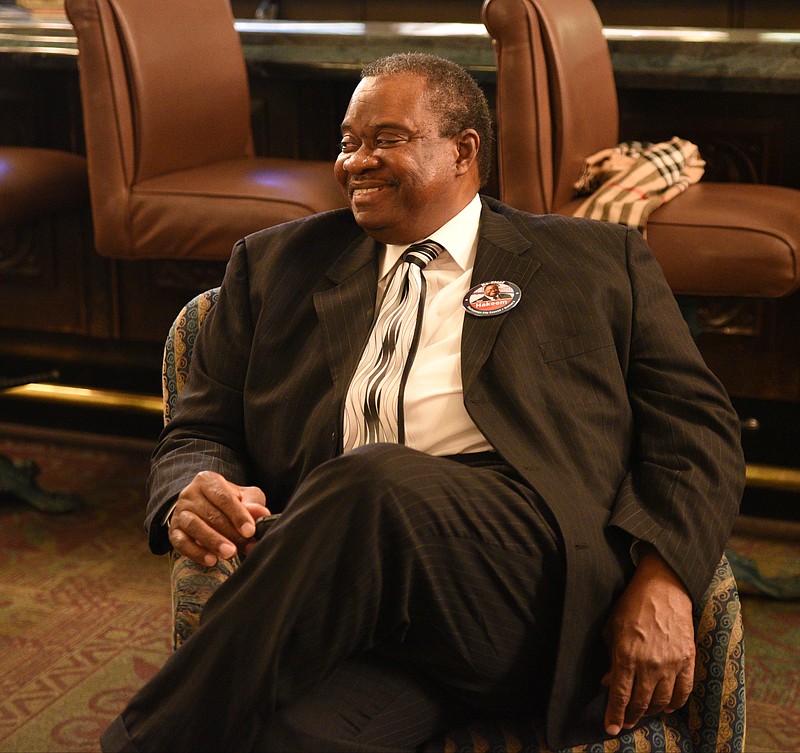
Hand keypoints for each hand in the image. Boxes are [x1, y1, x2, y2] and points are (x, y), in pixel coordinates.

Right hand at [168, 470, 268, 566]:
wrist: (205, 507)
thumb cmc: (229, 501)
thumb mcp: (245, 496)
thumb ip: (254, 503)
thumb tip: (262, 514)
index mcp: (207, 481)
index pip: (223, 497)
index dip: (238, 515)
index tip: (250, 531)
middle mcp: (189, 494)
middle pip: (211, 514)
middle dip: (231, 533)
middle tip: (247, 546)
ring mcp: (179, 512)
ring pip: (194, 526)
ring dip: (213, 542)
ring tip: (230, 554)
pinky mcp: (173, 531)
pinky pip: (181, 543)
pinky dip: (196, 553)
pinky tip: (212, 561)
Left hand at [602, 544, 694, 735]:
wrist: (662, 588)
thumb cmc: (631, 605)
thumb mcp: (612, 629)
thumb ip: (611, 659)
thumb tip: (608, 682)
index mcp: (626, 656)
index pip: (620, 696)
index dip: (615, 715)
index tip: (610, 729)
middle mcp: (649, 665)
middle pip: (640, 702)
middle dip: (631, 716)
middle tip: (625, 723)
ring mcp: (671, 664)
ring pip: (662, 701)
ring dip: (651, 711)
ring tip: (643, 714)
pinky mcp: (688, 660)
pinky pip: (684, 691)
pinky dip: (675, 704)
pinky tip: (667, 707)